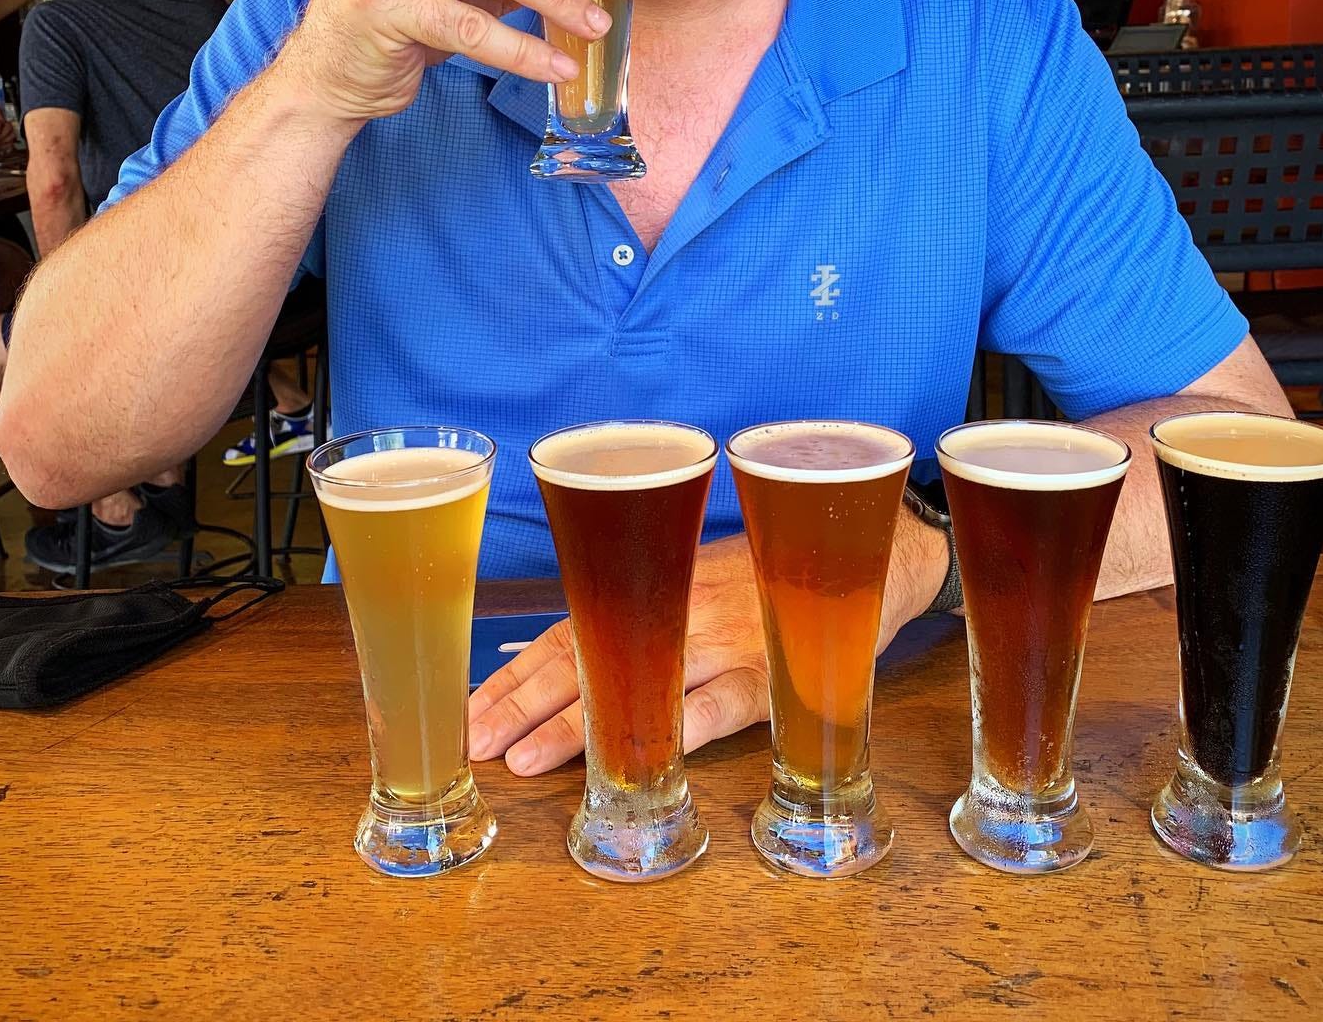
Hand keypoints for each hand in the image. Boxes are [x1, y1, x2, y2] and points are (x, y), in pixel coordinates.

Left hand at [468, 535, 770, 775]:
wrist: (852, 555)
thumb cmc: (765, 573)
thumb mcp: (695, 577)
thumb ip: (645, 613)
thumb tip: (575, 660)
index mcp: (651, 592)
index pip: (566, 634)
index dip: (514, 674)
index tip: (470, 710)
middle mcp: (673, 615)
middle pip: (584, 661)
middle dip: (522, 704)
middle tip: (474, 741)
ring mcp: (719, 645)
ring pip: (635, 687)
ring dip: (575, 725)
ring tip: (523, 760)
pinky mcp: (766, 677)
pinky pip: (714, 708)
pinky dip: (674, 735)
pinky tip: (633, 766)